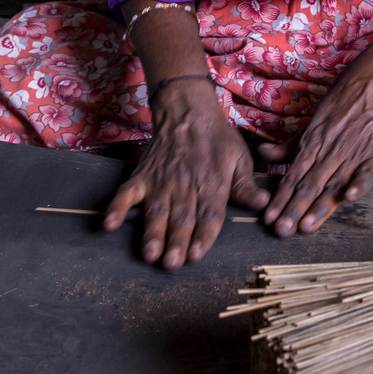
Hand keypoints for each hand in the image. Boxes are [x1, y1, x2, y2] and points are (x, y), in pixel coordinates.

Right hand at [103, 82, 270, 268]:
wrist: (187, 110)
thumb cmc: (217, 138)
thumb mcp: (239, 158)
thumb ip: (246, 186)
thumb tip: (263, 205)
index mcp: (212, 183)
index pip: (209, 214)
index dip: (203, 236)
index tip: (196, 255)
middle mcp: (186, 185)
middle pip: (181, 218)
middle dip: (176, 242)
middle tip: (172, 264)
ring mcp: (161, 182)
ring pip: (156, 211)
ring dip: (152, 233)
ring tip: (149, 254)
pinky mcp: (143, 177)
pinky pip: (127, 194)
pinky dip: (117, 208)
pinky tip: (109, 225)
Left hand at [260, 58, 372, 236]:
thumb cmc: (343, 105)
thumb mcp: (312, 124)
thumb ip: (290, 145)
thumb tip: (262, 153)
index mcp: (313, 146)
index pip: (293, 177)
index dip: (281, 199)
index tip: (269, 220)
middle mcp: (330, 153)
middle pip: (310, 185)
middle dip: (294, 209)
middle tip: (282, 231)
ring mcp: (353, 153)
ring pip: (333, 183)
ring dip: (320, 205)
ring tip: (307, 226)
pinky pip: (366, 171)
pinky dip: (358, 184)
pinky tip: (350, 198)